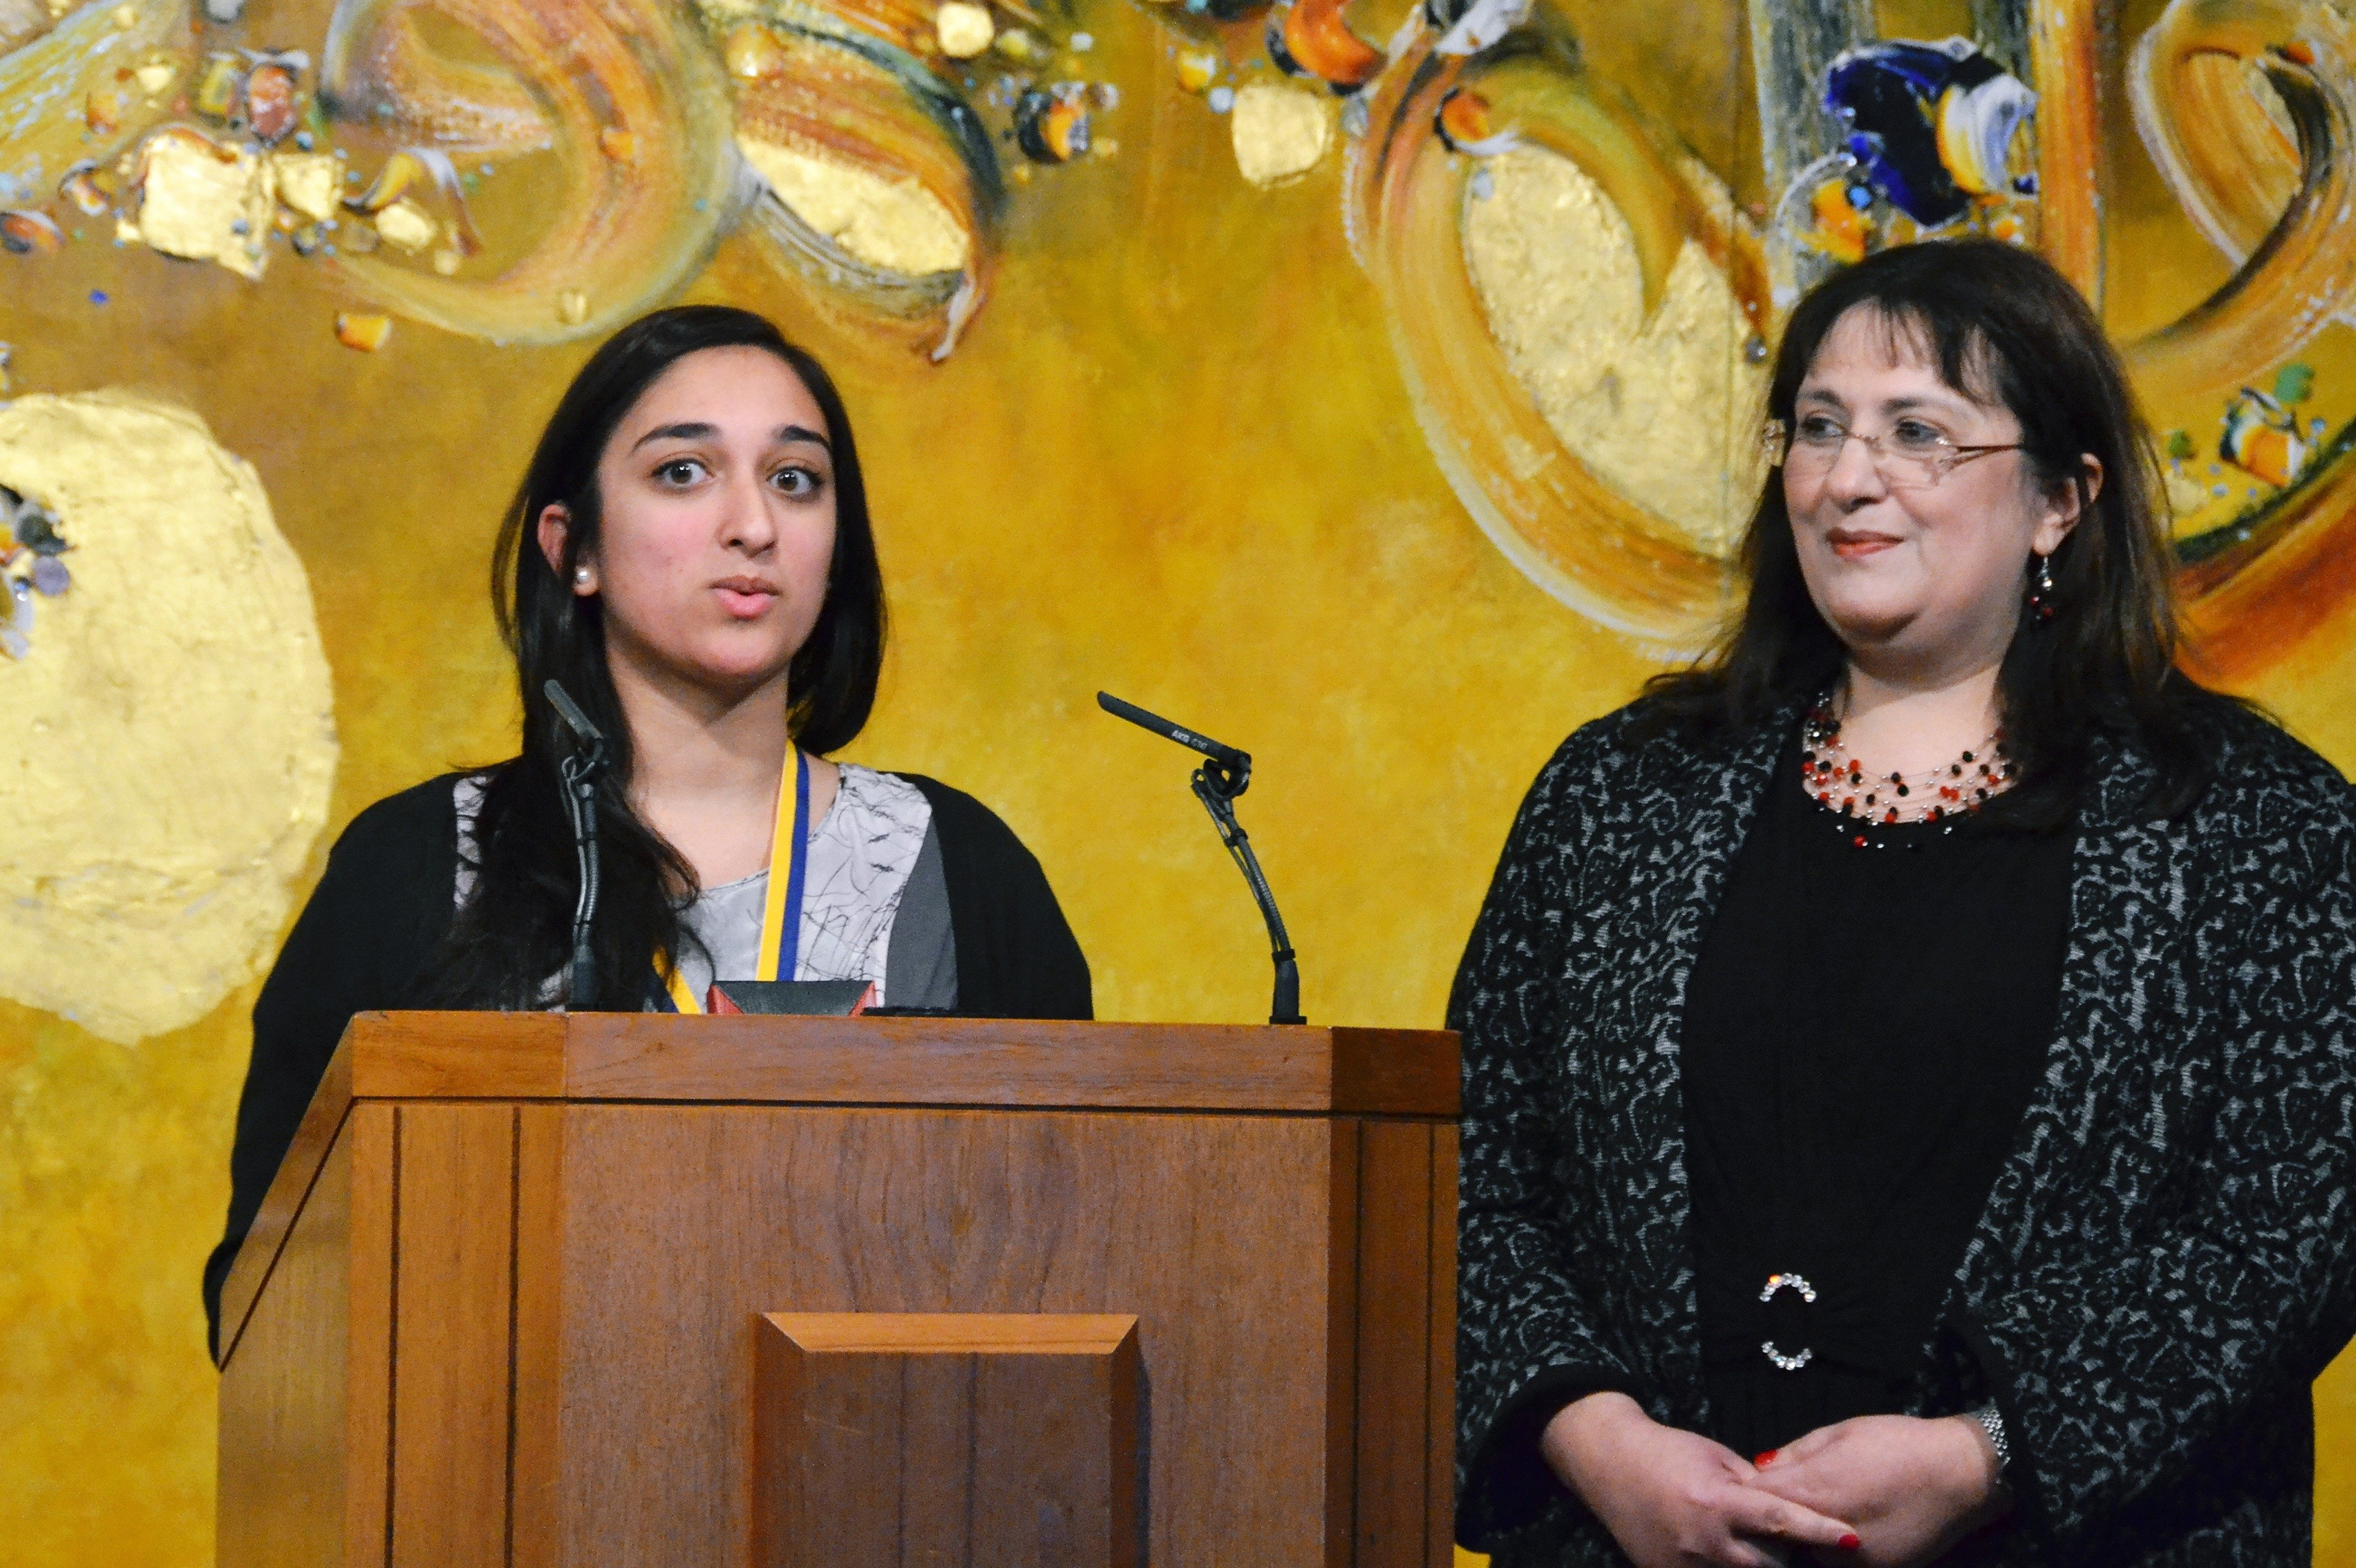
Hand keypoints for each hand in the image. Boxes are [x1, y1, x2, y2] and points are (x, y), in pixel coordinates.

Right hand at [1542, 1392, 1861, 1567]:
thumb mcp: (1718, 1458)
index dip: (1819, 1530)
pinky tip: (1728, 1554)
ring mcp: (1683, 1566)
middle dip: (1791, 1558)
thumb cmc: (1668, 1452)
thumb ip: (1757, 1488)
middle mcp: (1702, 1540)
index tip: (1851, 1538)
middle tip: (1795, 1544)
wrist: (1609, 1464)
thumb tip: (1793, 1508)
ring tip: (1755, 1546)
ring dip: (1760, 1567)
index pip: (1779, 1520)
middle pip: (1770, 1566)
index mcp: (1716, 1501)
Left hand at [1747, 1414, 2008, 1565]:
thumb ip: (1796, 1453)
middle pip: (1777, 1531)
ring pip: (1806, 1552)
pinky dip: (1835, 1552)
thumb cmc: (1899, 1443)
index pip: (1757, 1498)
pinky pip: (1840, 1564)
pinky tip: (1852, 1526)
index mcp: (1813, 1487)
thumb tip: (1762, 1466)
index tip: (1752, 1486)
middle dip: (1773, 1518)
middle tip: (1784, 1503)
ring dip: (1803, 1538)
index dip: (1751, 1491)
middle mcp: (1826, 1529)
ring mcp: (1852, 1558)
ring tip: (1826, 1511)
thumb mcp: (1841, 1432)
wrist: (1961, 1475)